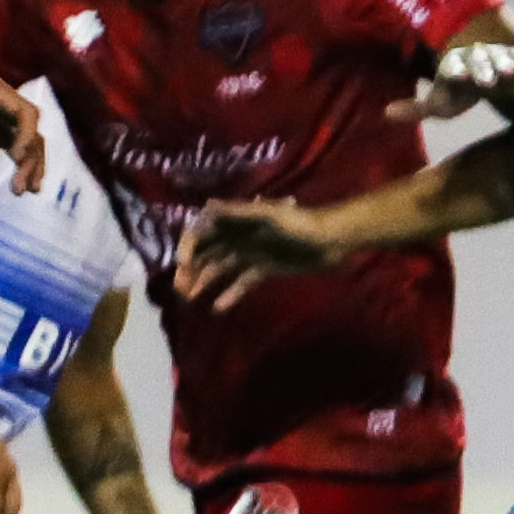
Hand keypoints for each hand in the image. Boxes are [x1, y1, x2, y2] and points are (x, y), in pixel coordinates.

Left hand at [0, 77, 39, 193]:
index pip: (26, 113)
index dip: (26, 137)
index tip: (17, 160)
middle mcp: (3, 103)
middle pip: (29, 131)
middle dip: (29, 160)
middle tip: (20, 189)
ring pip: (25, 142)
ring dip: (27, 167)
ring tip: (24, 191)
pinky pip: (13, 148)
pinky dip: (18, 165)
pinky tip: (17, 184)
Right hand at [177, 199, 345, 309]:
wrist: (334, 239)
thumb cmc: (303, 222)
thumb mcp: (271, 214)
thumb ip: (239, 212)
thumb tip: (206, 205)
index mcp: (238, 221)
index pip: (204, 232)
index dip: (190, 246)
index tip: (183, 264)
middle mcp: (240, 237)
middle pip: (207, 253)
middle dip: (191, 269)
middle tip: (180, 289)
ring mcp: (251, 254)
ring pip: (219, 269)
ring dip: (203, 282)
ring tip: (190, 299)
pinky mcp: (263, 269)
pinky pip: (240, 283)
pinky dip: (229, 294)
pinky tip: (217, 308)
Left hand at [394, 41, 513, 125]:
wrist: (493, 74)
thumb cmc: (462, 91)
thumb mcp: (442, 103)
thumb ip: (418, 109)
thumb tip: (386, 113)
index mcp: (455, 64)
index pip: (454, 65)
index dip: (456, 69)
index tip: (459, 76)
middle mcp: (478, 57)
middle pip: (481, 61)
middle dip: (484, 69)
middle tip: (487, 81)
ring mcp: (501, 58)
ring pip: (505, 60)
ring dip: (508, 66)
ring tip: (512, 75)